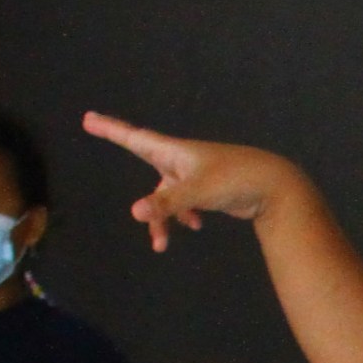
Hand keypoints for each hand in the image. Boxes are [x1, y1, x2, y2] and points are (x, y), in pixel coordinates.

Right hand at [83, 112, 300, 250]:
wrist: (274, 186)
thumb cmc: (235, 179)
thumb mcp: (197, 192)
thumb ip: (166, 203)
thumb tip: (135, 213)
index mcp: (173, 152)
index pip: (134, 137)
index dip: (110, 128)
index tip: (88, 118)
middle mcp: (180, 160)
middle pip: (143, 157)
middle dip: (121, 144)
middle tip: (91, 124)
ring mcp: (193, 174)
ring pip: (165, 194)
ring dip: (162, 217)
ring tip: (161, 244)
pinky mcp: (207, 189)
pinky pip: (184, 203)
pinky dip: (184, 216)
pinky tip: (195, 226)